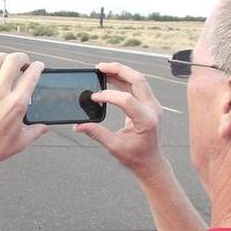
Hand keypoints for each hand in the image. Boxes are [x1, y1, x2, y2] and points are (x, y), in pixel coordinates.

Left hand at [0, 52, 48, 165]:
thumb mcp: (21, 141)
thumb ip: (36, 131)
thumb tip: (45, 127)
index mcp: (17, 104)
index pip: (32, 74)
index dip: (38, 66)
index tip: (38, 66)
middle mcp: (0, 93)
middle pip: (14, 61)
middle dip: (22, 57)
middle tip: (23, 62)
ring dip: (3, 57)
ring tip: (6, 61)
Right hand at [74, 62, 164, 177]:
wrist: (150, 162)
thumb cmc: (136, 157)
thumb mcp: (114, 146)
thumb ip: (96, 133)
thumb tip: (78, 125)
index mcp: (146, 120)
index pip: (127, 99)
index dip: (108, 95)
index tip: (94, 97)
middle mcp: (152, 109)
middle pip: (137, 79)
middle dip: (118, 70)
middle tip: (99, 67)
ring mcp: (152, 105)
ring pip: (138, 79)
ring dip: (121, 72)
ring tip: (102, 69)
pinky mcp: (149, 104)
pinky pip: (137, 86)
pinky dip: (124, 79)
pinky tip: (110, 78)